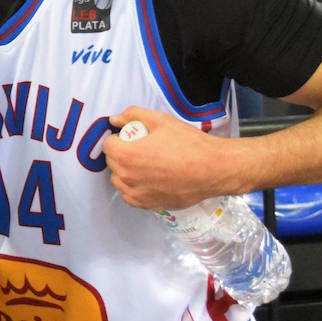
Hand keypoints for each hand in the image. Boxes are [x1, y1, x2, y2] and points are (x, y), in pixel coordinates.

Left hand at [102, 107, 247, 209]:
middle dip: (121, 153)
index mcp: (126, 155)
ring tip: (145, 164)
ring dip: (125, 171)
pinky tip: (148, 180)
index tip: (131, 137)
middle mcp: (127, 177)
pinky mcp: (148, 205)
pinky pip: (130, 196)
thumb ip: (133, 115)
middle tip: (140, 148)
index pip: (107, 145)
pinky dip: (134, 188)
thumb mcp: (161, 120)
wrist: (214, 169)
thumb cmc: (189, 144)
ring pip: (119, 180)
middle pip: (112, 162)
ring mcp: (136, 193)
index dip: (118, 138)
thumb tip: (115, 119)